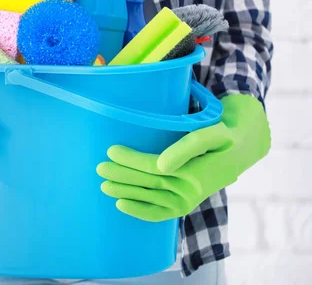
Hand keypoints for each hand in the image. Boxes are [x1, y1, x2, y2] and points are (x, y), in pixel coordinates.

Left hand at [96, 94, 270, 221]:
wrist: (245, 144)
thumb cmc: (225, 132)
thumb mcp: (213, 132)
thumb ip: (189, 146)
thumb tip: (162, 165)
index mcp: (197, 171)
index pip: (154, 167)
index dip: (131, 160)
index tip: (111, 150)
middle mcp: (192, 189)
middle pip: (149, 183)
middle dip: (122, 177)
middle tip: (99, 169)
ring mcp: (189, 199)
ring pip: (151, 198)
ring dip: (125, 193)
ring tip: (104, 186)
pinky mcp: (187, 203)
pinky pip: (161, 212)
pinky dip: (141, 211)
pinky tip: (121, 204)